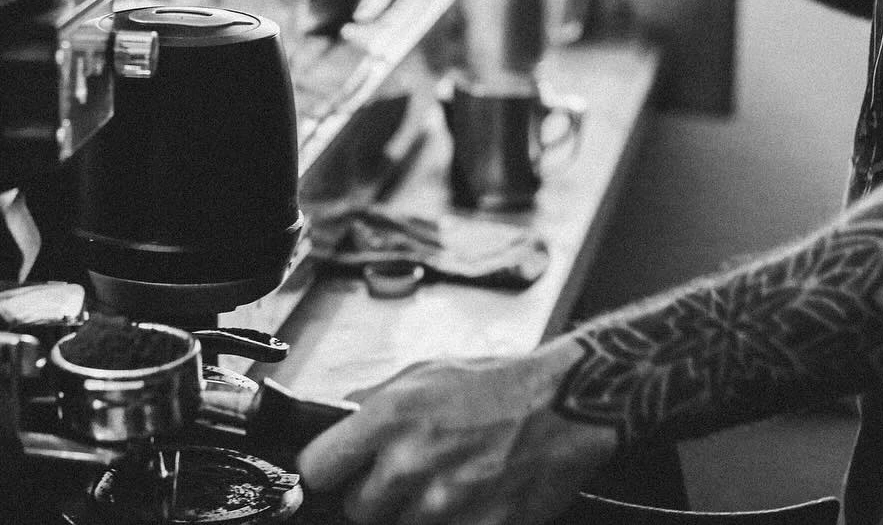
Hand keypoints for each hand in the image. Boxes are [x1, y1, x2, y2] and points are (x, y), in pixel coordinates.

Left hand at [296, 348, 618, 524]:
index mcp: (391, 416)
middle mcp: (412, 462)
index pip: (317, 468)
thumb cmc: (495, 385)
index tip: (338, 471)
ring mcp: (446, 502)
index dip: (327, 471)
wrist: (564, 405)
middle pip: (356, 509)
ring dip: (412, 513)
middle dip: (373, 495)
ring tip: (443, 482)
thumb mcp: (425, 373)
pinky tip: (467, 499)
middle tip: (402, 476)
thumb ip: (374, 402)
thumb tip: (336, 421)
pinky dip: (451, 522)